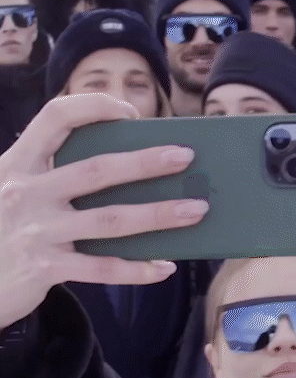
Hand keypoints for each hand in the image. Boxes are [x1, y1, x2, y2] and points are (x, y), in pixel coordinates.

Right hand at [0, 94, 208, 330]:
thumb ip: (51, 181)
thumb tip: (124, 175)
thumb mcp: (14, 195)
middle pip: (97, 169)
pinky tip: (164, 267)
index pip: (56, 118)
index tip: (131, 113)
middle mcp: (26, 192)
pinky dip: (137, 269)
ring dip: (158, 214)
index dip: (96, 108)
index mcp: (18, 165)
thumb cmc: (3, 233)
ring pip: (110, 220)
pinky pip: (102, 268)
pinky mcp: (45, 268)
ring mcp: (37, 231)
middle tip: (186, 158)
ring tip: (194, 211)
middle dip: (146, 162)